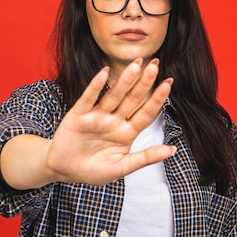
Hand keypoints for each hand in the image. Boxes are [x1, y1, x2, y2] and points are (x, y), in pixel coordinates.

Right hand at [46, 58, 174, 185]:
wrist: (64, 172)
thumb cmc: (94, 171)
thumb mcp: (122, 167)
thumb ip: (145, 158)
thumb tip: (172, 151)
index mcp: (127, 132)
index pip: (146, 113)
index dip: (157, 99)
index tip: (168, 84)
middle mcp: (114, 120)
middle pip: (133, 99)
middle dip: (144, 82)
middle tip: (155, 65)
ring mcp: (97, 116)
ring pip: (114, 95)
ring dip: (125, 80)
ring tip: (137, 64)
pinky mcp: (79, 115)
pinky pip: (89, 98)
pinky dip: (96, 85)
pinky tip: (104, 73)